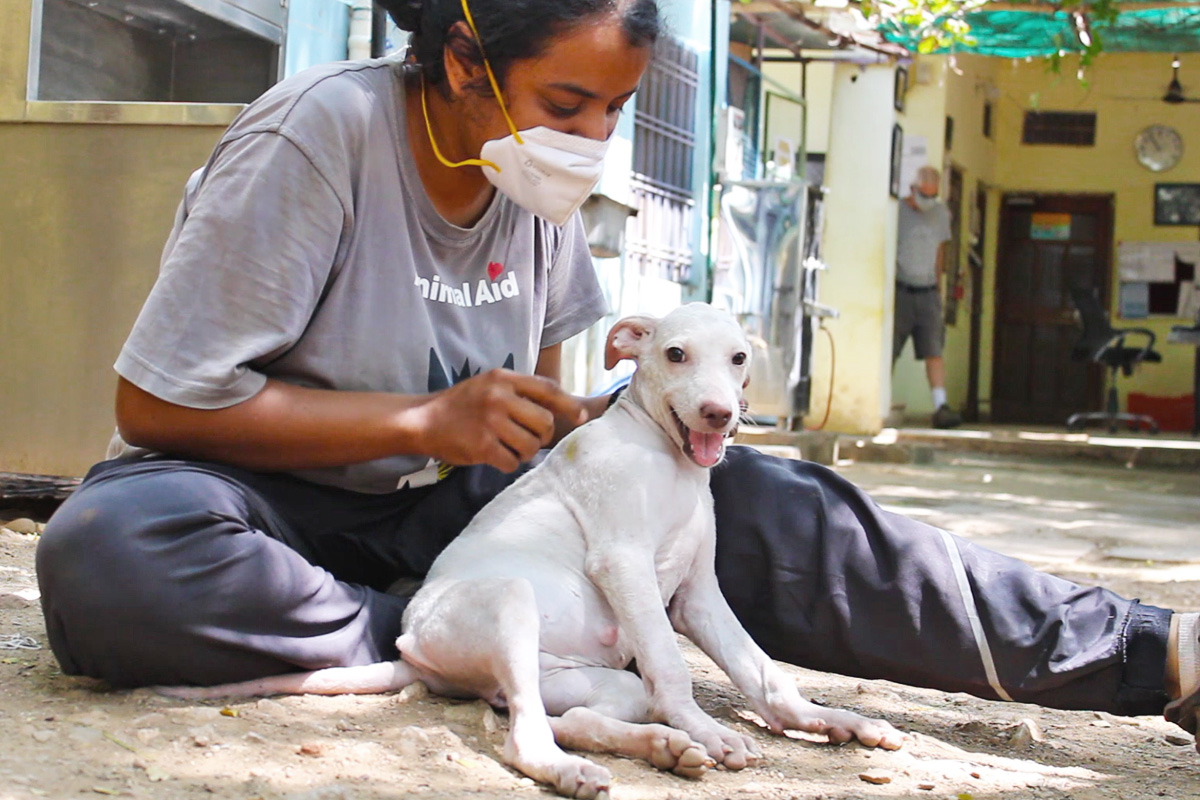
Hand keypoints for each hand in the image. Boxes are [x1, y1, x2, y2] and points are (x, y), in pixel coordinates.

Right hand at [417, 369, 585, 471]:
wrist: (423, 419)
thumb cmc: (464, 404)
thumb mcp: (490, 385)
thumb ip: (521, 392)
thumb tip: (563, 408)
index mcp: (504, 378)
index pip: (548, 389)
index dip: (569, 405)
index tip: (581, 417)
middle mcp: (498, 397)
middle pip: (545, 422)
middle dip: (542, 435)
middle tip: (527, 437)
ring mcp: (489, 421)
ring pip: (531, 445)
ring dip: (525, 452)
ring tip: (510, 447)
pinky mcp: (481, 446)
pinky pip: (512, 462)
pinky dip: (508, 463)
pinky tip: (496, 456)